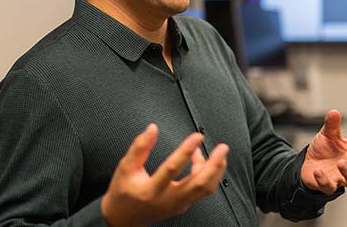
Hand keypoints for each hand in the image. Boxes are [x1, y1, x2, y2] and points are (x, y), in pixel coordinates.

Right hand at [101, 124, 228, 226]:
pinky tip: (203, 162)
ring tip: (217, 153)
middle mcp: (168, 200)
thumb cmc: (124, 192)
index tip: (196, 136)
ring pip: (205, 189)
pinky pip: (202, 191)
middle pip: (198, 184)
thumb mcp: (125, 168)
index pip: (172, 168)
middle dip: (214, 164)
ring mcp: (178, 204)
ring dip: (215, 170)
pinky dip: (208, 175)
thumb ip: (139, 147)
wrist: (124, 219)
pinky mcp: (183, 205)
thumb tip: (152, 129)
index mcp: (151, 190)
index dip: (186, 150)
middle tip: (223, 148)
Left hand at [300, 109, 346, 193]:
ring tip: (341, 163)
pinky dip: (324, 181)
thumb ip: (332, 125)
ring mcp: (342, 178)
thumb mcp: (328, 134)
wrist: (308, 163)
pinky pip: (330, 188)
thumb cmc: (324, 149)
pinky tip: (318, 171)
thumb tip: (334, 112)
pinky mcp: (328, 186)